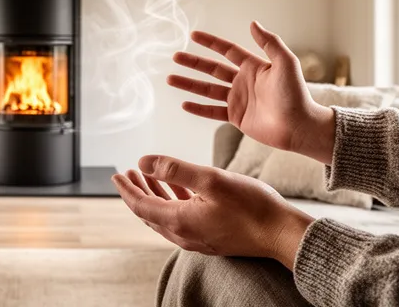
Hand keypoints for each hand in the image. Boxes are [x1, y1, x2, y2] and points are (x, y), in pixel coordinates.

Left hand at [113, 155, 312, 269]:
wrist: (282, 234)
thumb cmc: (251, 206)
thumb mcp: (211, 180)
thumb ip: (175, 170)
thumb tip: (143, 161)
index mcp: (179, 221)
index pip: (140, 205)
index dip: (126, 189)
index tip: (116, 174)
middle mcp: (184, 235)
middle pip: (149, 212)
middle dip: (137, 191)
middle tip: (128, 172)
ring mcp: (198, 238)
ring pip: (165, 216)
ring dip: (154, 195)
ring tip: (148, 177)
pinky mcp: (211, 237)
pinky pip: (181, 219)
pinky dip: (173, 202)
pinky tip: (178, 189)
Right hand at [167, 21, 335, 163]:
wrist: (299, 126)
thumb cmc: (296, 94)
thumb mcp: (286, 63)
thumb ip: (270, 43)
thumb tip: (253, 23)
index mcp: (253, 67)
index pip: (227, 50)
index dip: (210, 42)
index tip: (193, 35)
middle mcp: (243, 82)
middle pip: (212, 69)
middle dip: (193, 62)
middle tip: (175, 56)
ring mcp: (238, 100)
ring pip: (207, 90)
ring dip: (189, 84)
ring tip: (170, 78)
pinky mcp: (237, 118)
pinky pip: (213, 112)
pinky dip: (198, 108)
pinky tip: (184, 104)